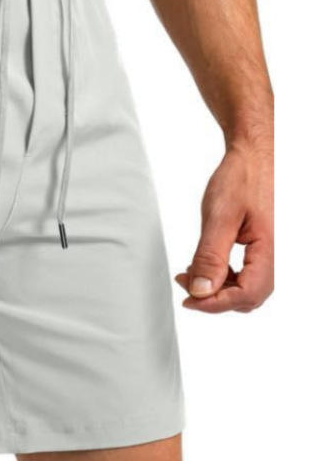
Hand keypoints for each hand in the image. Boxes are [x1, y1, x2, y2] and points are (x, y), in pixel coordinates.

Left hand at [175, 141, 273, 312]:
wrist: (252, 157)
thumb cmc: (241, 180)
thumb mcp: (219, 217)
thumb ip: (210, 256)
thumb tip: (202, 290)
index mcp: (269, 248)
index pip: (248, 294)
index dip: (216, 303)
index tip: (189, 299)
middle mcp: (274, 254)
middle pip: (248, 296)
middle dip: (215, 298)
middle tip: (186, 285)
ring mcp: (269, 252)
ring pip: (247, 288)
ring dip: (218, 288)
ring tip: (192, 274)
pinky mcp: (261, 247)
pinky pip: (246, 274)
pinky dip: (224, 276)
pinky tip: (205, 267)